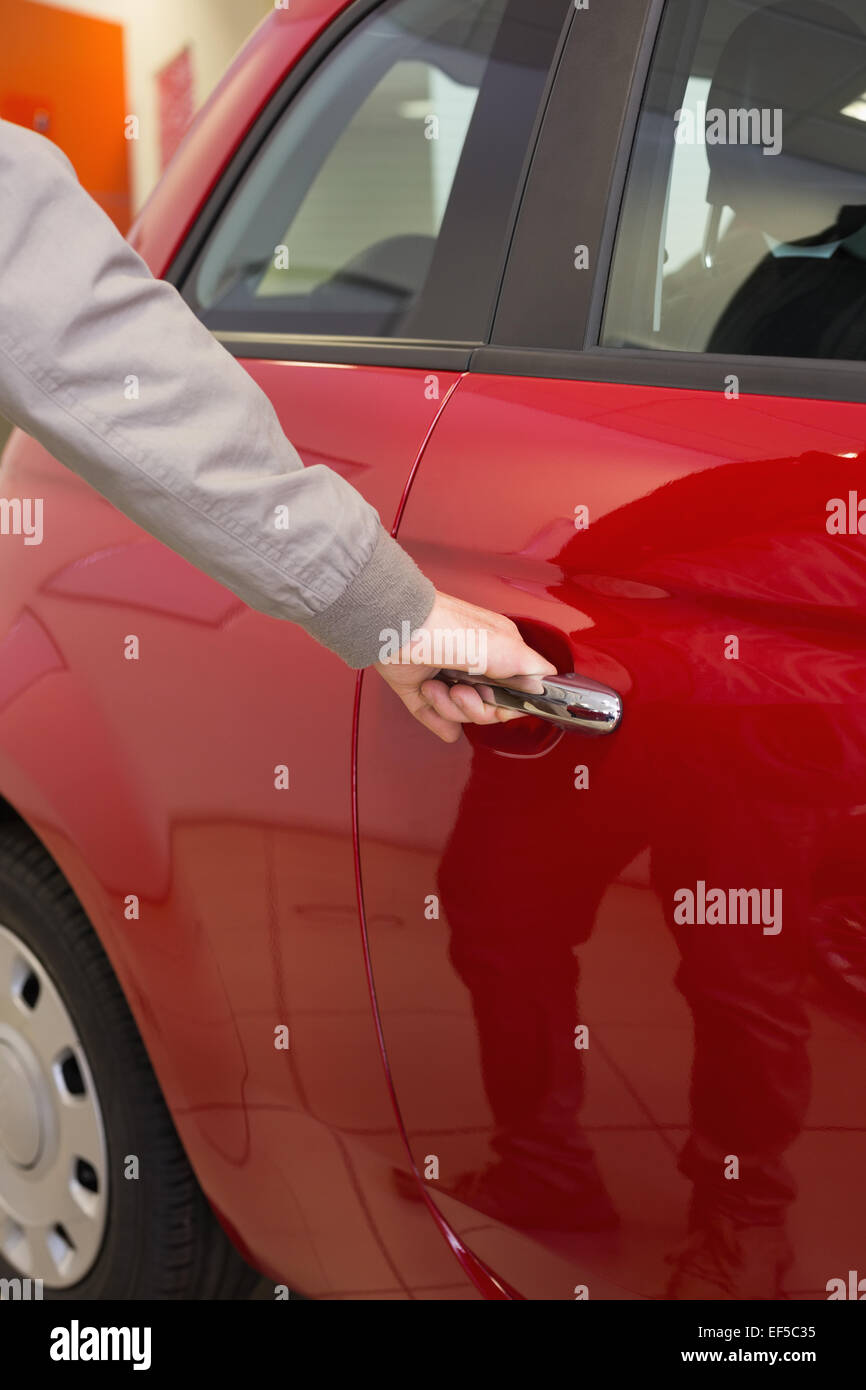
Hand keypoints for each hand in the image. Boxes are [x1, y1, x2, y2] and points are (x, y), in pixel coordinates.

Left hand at [373, 591, 556, 743]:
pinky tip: (436, 714)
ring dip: (446, 706)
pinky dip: (435, 719)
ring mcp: (446, 675)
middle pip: (488, 708)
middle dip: (473, 707)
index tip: (498, 700)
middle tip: (461, 691)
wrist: (391, 626)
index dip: (509, 704)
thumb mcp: (500, 645)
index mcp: (498, 650)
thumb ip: (529, 667)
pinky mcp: (419, 686)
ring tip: (434, 686)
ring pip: (460, 714)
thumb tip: (546, 686)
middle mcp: (474, 663)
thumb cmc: (442, 626)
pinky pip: (433, 716)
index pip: (518, 692)